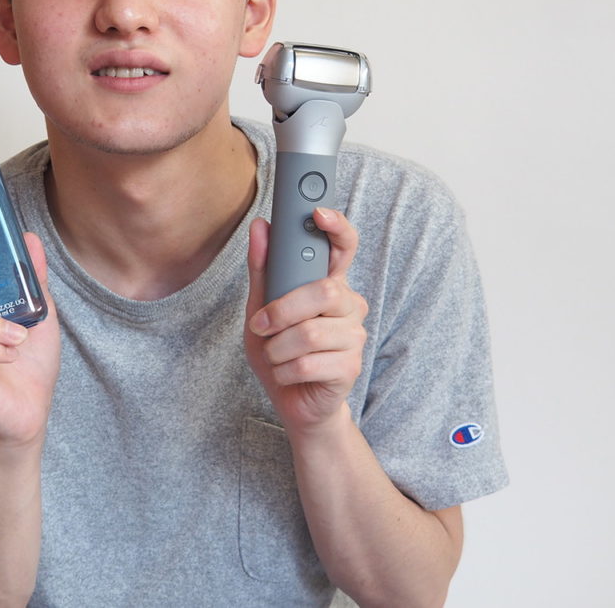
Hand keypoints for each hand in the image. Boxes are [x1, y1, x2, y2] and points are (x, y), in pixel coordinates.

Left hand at [244, 208, 367, 432]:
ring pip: (311, 332)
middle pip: (325, 292)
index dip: (337, 227)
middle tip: (261, 325)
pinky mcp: (351, 367)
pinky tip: (286, 373)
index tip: (319, 212)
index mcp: (330, 283)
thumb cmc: (279, 350)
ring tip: (274, 354)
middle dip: (283, 310)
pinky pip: (309, 363)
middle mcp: (349, 305)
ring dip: (278, 347)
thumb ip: (262, 269)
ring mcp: (354, 336)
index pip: (344, 246)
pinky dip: (285, 370)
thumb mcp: (260, 308)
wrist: (292, 401)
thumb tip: (260, 227)